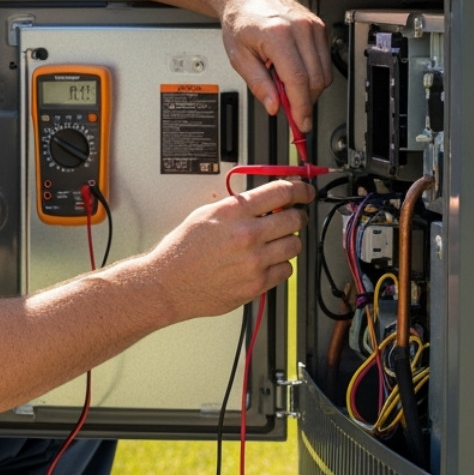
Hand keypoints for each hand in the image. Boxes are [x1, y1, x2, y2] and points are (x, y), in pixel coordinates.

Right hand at [147, 179, 313, 321]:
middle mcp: (247, 235)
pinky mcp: (256, 284)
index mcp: (234, 212)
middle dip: (297, 216)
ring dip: (289, 242)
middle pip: (295, 219)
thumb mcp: (206, 213)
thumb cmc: (182, 250)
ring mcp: (254, 261)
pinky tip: (265, 263)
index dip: (300, 189)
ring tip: (275, 243)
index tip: (305, 192)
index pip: (281, 191)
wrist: (168, 283)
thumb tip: (266, 199)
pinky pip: (285, 271)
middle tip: (293, 217)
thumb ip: (238, 205)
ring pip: (294, 246)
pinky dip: (280, 266)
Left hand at [220, 0, 329, 132]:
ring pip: (324, 73)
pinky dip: (313, 73)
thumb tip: (275, 106)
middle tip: (290, 109)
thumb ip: (258, 84)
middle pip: (315, 79)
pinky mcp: (320, 27)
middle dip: (305, 101)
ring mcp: (313, 26)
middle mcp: (300, 28)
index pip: (298, 80)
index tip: (300, 123)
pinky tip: (294, 70)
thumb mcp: (239, 58)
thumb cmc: (240, 21)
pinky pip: (325, 61)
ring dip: (309, 88)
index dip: (301, 107)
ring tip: (286, 83)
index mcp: (278, 35)